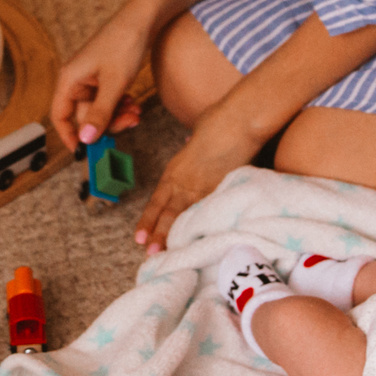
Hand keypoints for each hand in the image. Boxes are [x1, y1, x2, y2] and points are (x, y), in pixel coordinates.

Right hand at [51, 20, 150, 149]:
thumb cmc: (124, 43)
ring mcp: (91, 79)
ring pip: (100, 110)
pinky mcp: (104, 77)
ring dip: (117, 115)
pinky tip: (134, 104)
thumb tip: (86, 138)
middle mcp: (76, 80)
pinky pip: (108, 100)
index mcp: (69, 80)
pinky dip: (121, 105)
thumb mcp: (114, 84)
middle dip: (107, 123)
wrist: (143, 19)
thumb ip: (100, 113)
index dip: (69, 135)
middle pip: (84, 116)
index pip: (60, 116)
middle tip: (127, 123)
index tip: (84, 151)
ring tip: (135, 112)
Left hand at [133, 114, 258, 252]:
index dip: (148, 220)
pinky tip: (198, 243)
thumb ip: (191, 150)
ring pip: (183, 217)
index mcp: (175, 170)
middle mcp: (184, 182)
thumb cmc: (218, 122)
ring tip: (164, 254)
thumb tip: (190, 146)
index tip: (139, 237)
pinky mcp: (220, 191)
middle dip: (157, 234)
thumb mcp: (195, 138)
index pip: (157, 201)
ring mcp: (202, 188)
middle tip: (148, 254)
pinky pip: (208, 214)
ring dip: (173, 236)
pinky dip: (201, 229)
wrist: (236, 121)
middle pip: (167, 213)